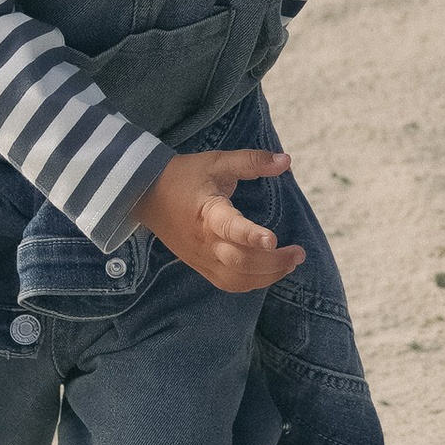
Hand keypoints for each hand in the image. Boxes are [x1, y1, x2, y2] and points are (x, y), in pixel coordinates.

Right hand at [130, 148, 305, 292]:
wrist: (145, 194)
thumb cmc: (185, 176)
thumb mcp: (217, 162)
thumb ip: (251, 161)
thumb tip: (286, 161)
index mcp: (207, 213)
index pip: (230, 227)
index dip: (251, 235)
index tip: (273, 239)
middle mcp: (204, 241)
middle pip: (239, 262)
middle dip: (273, 262)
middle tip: (299, 253)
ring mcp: (201, 258)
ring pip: (236, 279)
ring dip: (267, 276)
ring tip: (290, 263)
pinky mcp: (200, 266)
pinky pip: (228, 283)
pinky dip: (252, 282)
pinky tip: (270, 272)